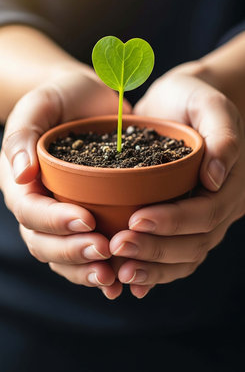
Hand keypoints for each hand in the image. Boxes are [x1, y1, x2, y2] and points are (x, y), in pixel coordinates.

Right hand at [0, 67, 130, 298]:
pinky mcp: (89, 215)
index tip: (86, 220)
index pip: (30, 211)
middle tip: (104, 252)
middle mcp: (40, 204)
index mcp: (22, 183)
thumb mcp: (38, 106)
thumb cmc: (59, 98)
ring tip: (113, 277)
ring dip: (86, 270)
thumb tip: (20, 175)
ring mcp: (63, 214)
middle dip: (73, 252)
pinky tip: (121, 279)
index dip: (54, 221)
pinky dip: (102, 267)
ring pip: (64, 255)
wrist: (86, 99)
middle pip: (44, 242)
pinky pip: (88, 249)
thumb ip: (22, 136)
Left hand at [110, 62, 244, 297]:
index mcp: (229, 183)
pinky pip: (172, 255)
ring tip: (119, 272)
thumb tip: (216, 178)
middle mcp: (217, 206)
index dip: (174, 222)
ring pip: (184, 256)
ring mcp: (199, 218)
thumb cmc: (193, 100)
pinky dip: (152, 271)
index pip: (206, 213)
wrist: (178, 103)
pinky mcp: (178, 221)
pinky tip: (127, 279)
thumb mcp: (210, 105)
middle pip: (194, 243)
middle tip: (117, 247)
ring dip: (152, 268)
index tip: (136, 219)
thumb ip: (222, 135)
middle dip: (156, 249)